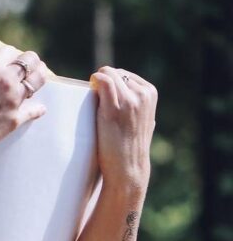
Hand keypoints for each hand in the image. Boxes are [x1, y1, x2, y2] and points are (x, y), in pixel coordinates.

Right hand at [0, 46, 48, 161]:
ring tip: (39, 76)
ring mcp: (14, 99)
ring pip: (37, 82)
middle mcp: (6, 80)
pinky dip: (38, 108)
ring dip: (40, 76)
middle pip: (29, 62)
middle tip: (30, 63)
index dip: (8, 53)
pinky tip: (40, 107)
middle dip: (30, 60)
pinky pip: (34, 110)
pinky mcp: (16, 118)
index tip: (8, 58)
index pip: (8, 50)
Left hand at [90, 67, 155, 191]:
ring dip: (96, 82)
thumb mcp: (142, 120)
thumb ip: (138, 105)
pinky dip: (94, 80)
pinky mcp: (113, 108)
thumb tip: (128, 94)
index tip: (103, 94)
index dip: (110, 82)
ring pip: (108, 75)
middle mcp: (142, 94)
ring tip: (92, 98)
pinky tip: (90, 89)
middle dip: (103, 81)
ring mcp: (129, 100)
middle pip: (115, 73)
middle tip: (95, 98)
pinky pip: (102, 81)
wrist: (128, 166)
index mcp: (150, 93)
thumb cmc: (130, 144)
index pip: (124, 75)